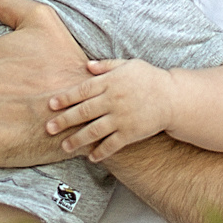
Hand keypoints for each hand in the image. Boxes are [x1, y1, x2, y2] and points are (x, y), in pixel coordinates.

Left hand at [44, 58, 173, 162]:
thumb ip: (106, 65)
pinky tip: (91, 157)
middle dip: (65, 120)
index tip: (50, 105)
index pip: (82, 90)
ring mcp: (122, 118)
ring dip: (78, 139)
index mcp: (111, 83)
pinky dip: (101, 152)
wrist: (173, 97)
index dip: (65, 98)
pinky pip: (113, 144)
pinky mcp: (131, 133)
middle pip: (84, 112)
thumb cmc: (149, 78)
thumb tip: (86, 66)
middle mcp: (114, 101)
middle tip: (48, 128)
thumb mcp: (128, 65)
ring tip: (65, 146)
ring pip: (94, 130)